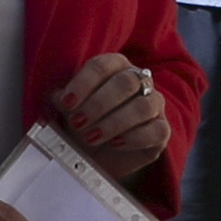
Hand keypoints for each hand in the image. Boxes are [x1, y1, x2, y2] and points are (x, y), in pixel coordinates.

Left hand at [48, 53, 173, 181]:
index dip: (84, 83)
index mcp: (115, 68)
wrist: (98, 155)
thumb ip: (63, 100)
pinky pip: (157, 130)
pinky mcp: (162, 130)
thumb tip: (58, 96)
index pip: (103, 66)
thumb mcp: (68, 110)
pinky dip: (133, 138)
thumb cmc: (83, 123)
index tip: (66, 102)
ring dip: (113, 123)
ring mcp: (154, 105)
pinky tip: (114, 143)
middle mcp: (139, 82)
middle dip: (99, 104)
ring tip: (91, 137)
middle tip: (77, 122)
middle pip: (127, 82)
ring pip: (144, 106)